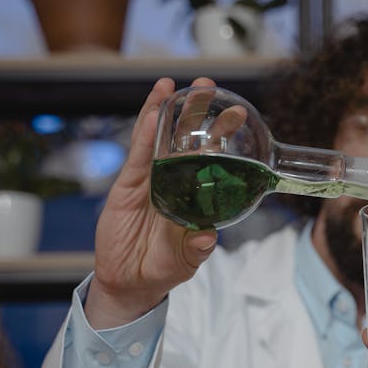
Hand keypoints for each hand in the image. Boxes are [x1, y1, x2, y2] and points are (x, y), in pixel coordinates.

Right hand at [85, 77, 218, 328]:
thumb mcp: (185, 261)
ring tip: (173, 85)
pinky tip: (153, 110)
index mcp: (194, 194)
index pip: (211, 157)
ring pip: (158, 138)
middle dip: (196, 111)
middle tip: (208, 85)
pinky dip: (143, 131)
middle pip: (185, 139)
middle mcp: (174, 181)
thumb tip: (208, 237)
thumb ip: (197, 248)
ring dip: (166, 110)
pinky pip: (137, 153)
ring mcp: (150, 180)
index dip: (221, 134)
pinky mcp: (127, 184)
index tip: (239, 113)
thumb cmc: (163, 268)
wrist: (129, 282)